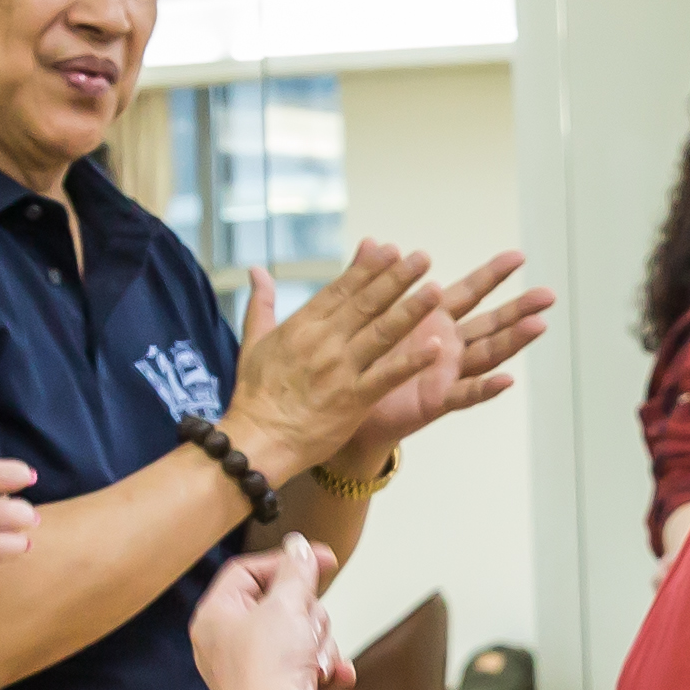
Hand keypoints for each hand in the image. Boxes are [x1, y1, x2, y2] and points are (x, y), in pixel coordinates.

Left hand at [192, 535, 338, 689]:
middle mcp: (227, 643)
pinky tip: (332, 675)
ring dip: (318, 643)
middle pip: (280, 604)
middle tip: (307, 626)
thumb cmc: (267, 669)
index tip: (321, 559)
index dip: (286, 562)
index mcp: (215, 616)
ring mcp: (251, 669)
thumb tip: (297, 547)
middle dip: (307, 615)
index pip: (248, 571)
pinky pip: (306, 664)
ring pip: (299, 634)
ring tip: (313, 661)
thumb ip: (296, 570)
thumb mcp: (285, 605)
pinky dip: (322, 667)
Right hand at [219, 245, 439, 475]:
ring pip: (382, 333)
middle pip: (366, 303)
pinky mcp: (353, 399)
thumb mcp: (253, 342)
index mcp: (302, 326)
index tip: (389, 249)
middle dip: (396, 278)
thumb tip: (256, 269)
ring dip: (411, 311)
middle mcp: (324, 342)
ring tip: (435, 291)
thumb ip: (261, 303)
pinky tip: (435, 347)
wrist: (257, 440)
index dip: (368, 268)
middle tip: (422, 258)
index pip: (341, 289)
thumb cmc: (254, 395)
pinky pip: (387, 376)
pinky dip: (411, 362)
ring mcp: (340, 370)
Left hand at [327, 252, 554, 475]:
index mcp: (435, 319)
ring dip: (513, 341)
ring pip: (487, 355)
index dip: (493, 275)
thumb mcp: (367, 315)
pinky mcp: (437, 400)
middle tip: (548, 295)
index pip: (470, 292)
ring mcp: (448, 373)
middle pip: (492, 323)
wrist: (343, 404)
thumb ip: (373, 280)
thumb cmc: (361, 359)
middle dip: (520, 309)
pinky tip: (507, 380)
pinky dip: (486, 388)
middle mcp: (449, 345)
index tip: (518, 256)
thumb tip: (371, 243)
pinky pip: (466, 394)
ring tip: (539, 325)